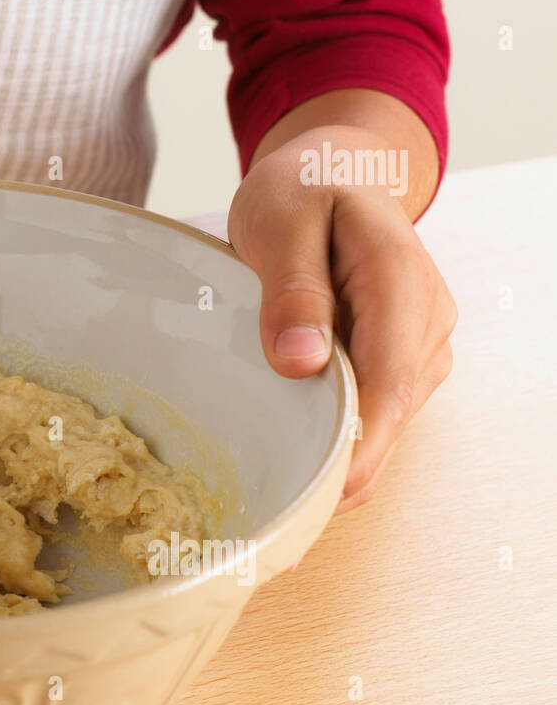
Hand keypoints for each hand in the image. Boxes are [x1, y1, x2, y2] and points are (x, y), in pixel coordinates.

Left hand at [228, 98, 456, 510]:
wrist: (333, 172)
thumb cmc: (303, 189)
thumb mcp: (282, 220)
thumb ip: (293, 287)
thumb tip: (302, 363)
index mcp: (401, 281)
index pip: (390, 383)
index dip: (358, 448)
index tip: (316, 497)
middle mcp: (426, 323)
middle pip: (390, 417)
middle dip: (340, 474)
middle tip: (280, 532)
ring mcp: (419, 346)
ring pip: (384, 425)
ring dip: (336, 464)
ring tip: (277, 511)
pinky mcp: (401, 362)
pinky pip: (374, 414)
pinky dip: (339, 444)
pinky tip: (295, 473)